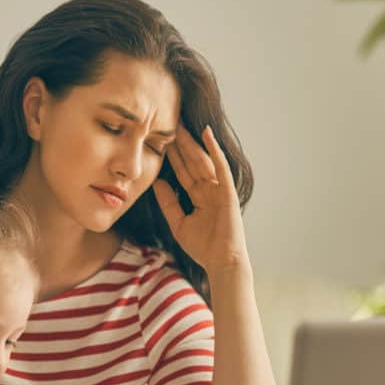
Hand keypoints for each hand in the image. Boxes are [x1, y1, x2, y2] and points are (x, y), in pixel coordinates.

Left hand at [153, 125, 250, 276]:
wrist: (221, 262)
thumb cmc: (203, 247)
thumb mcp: (178, 222)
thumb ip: (168, 202)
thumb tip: (156, 183)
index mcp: (199, 196)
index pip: (183, 171)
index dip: (171, 156)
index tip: (159, 139)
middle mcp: (210, 189)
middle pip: (192, 161)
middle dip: (180, 143)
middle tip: (167, 122)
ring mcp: (219, 188)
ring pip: (203, 160)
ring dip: (192, 142)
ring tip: (180, 124)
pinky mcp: (227, 191)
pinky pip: (220, 166)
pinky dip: (214, 150)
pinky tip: (206, 134)